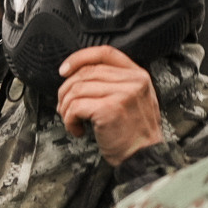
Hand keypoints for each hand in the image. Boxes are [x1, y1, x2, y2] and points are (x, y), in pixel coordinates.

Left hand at [58, 46, 162, 164]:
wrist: (143, 155)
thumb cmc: (132, 130)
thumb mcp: (132, 98)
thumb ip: (113, 82)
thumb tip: (75, 74)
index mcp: (138, 74)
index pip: (104, 52)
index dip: (79, 58)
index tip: (64, 70)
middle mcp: (133, 81)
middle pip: (85, 73)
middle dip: (66, 91)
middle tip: (64, 108)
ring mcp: (123, 93)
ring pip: (76, 90)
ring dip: (66, 108)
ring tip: (72, 120)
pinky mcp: (109, 109)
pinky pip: (75, 107)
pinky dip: (69, 120)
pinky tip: (77, 129)